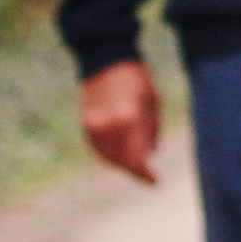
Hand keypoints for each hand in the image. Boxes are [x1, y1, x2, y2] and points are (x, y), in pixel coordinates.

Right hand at [78, 58, 160, 183]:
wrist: (105, 59)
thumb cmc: (136, 78)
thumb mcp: (152, 102)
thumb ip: (151, 131)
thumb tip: (149, 155)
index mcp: (130, 118)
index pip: (137, 158)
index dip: (146, 175)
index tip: (155, 182)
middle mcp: (109, 125)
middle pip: (121, 162)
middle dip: (135, 171)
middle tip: (147, 176)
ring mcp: (94, 125)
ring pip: (107, 158)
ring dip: (121, 165)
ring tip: (135, 167)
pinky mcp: (85, 123)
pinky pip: (97, 148)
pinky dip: (108, 156)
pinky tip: (119, 157)